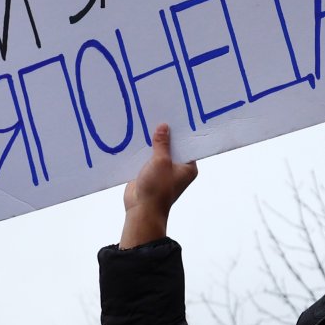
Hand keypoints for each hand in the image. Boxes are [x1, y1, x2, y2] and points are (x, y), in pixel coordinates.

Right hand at [119, 122, 198, 248]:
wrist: (141, 210)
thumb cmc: (157, 189)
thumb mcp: (161, 162)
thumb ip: (162, 143)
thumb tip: (164, 126)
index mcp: (188, 167)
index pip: (187, 144)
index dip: (181, 131)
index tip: (176, 115)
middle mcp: (177, 168)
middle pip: (171, 146)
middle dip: (164, 134)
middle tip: (160, 113)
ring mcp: (162, 171)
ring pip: (157, 151)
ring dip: (152, 142)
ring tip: (147, 121)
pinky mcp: (149, 173)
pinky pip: (146, 157)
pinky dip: (142, 150)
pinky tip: (136, 136)